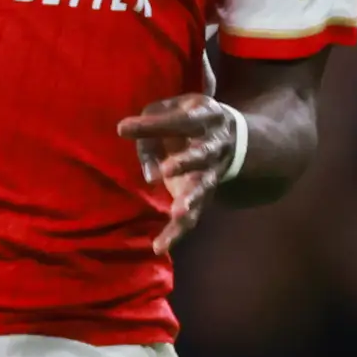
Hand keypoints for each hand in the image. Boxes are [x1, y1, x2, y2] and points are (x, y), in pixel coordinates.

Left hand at [121, 92, 243, 252]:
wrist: (233, 136)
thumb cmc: (189, 120)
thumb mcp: (171, 109)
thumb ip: (150, 125)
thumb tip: (129, 141)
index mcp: (205, 118)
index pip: (180, 120)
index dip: (155, 125)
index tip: (123, 128)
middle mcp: (212, 148)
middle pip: (201, 156)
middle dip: (186, 162)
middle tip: (167, 170)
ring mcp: (209, 174)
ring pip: (200, 189)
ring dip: (189, 201)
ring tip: (178, 213)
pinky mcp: (201, 196)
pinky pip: (191, 216)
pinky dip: (176, 232)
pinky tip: (159, 246)